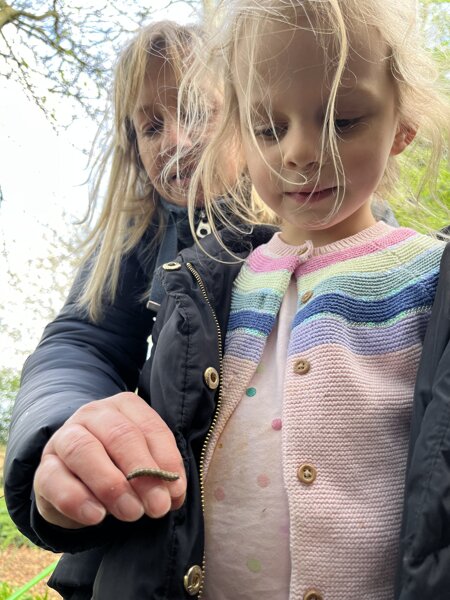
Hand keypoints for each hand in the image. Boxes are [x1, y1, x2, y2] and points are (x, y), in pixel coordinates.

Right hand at [33, 392, 185, 528]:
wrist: (76, 484)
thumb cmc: (120, 468)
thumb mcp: (144, 466)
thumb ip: (160, 474)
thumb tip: (173, 494)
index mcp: (124, 406)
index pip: (149, 427)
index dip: (166, 460)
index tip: (174, 492)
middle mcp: (93, 414)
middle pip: (119, 435)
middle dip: (143, 473)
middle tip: (157, 507)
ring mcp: (64, 438)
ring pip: (84, 451)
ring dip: (112, 485)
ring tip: (132, 513)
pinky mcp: (44, 468)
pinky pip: (55, 480)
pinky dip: (77, 500)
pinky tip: (97, 517)